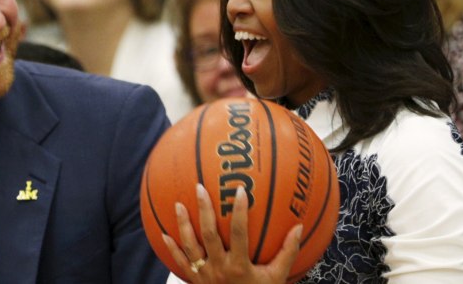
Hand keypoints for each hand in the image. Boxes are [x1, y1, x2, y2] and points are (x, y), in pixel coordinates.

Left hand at [162, 184, 301, 283]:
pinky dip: (171, 248)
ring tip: (177, 204)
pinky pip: (180, 263)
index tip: (240, 189)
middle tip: (199, 187)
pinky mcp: (194, 281)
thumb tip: (299, 227)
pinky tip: (163, 233)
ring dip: (182, 224)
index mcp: (239, 265)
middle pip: (208, 234)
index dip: (239, 211)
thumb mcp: (277, 278)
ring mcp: (204, 275)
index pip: (239, 232)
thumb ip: (287, 252)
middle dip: (204, 209)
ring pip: (190, 246)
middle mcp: (219, 268)